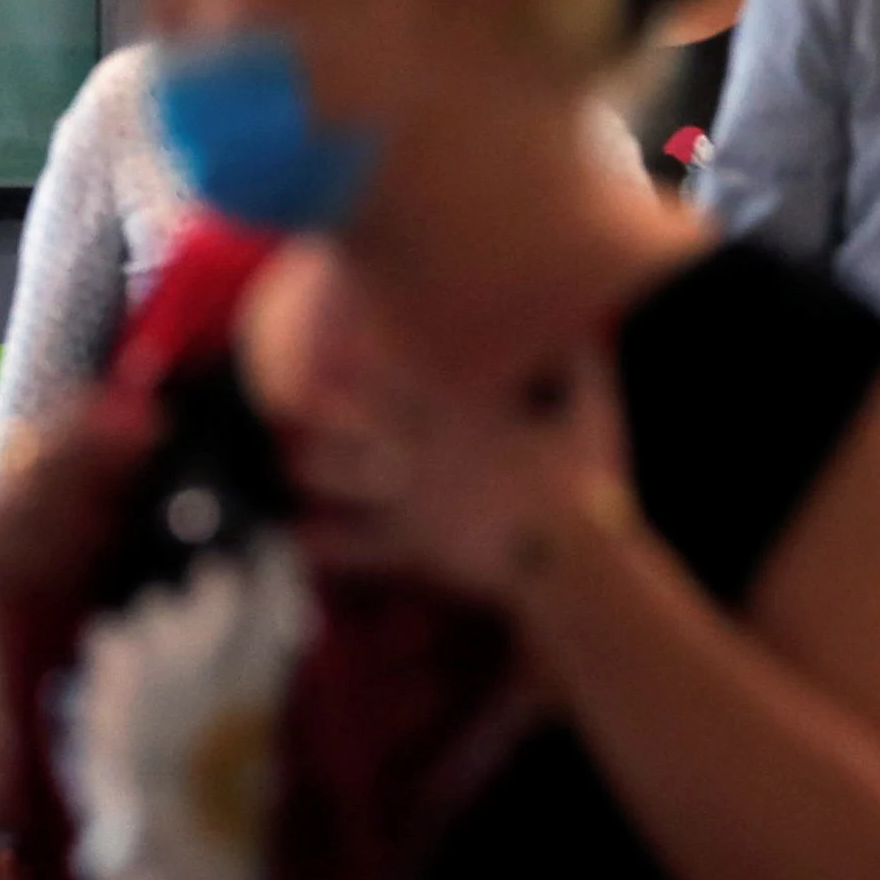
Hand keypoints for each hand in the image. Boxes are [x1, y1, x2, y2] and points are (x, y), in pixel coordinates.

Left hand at [299, 325, 635, 606]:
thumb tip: (588, 327)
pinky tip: (298, 538)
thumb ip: (583, 369)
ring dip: (313, 468)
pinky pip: (357, 543)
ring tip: (290, 465)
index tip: (331, 340)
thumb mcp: (592, 414)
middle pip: (353, 417)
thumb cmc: (585, 482)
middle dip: (318, 409)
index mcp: (458, 409)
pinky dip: (326, 543)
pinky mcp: (411, 541)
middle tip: (287, 398)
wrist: (570, 551)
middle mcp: (422, 445)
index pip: (400, 369)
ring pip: (341, 475)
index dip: (362, 353)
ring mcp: (410, 493)